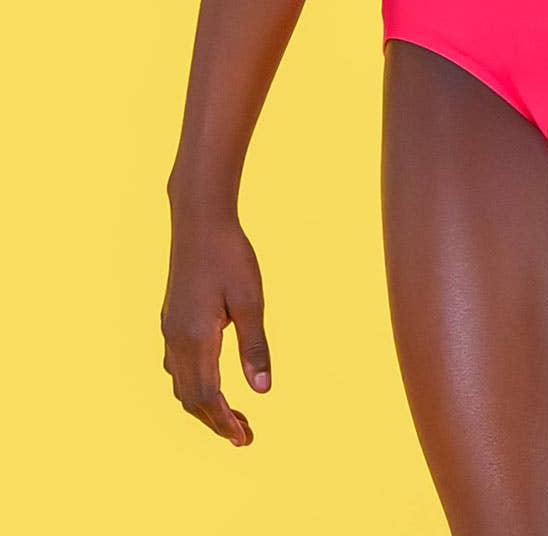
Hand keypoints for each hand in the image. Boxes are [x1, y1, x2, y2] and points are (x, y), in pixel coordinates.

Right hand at [161, 210, 271, 445]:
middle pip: (191, 398)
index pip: (208, 397)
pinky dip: (193, 384)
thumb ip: (255, 346)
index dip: (225, 422)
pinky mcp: (171, 319)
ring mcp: (170, 329)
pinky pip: (176, 366)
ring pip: (181, 384)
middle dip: (215, 421)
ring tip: (231, 415)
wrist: (199, 220)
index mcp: (197, 338)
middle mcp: (177, 339)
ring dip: (204, 405)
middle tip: (243, 436)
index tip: (244, 439)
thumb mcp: (251, 300)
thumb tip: (263, 390)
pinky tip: (210, 381)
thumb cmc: (230, 256)